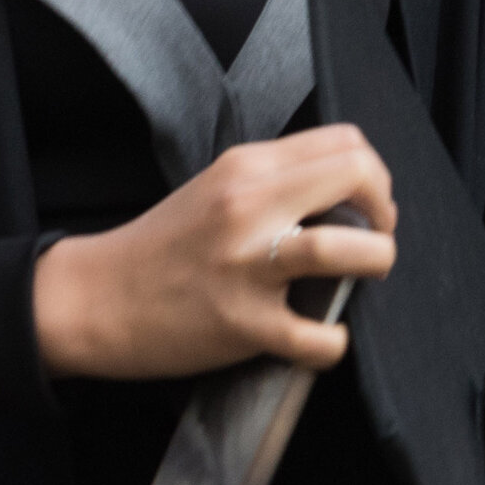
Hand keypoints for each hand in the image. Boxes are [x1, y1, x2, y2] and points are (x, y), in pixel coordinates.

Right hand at [30, 125, 396, 378]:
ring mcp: (248, 266)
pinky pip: (319, 337)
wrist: (97, 297)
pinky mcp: (243, 324)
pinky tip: (323, 337)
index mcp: (246, 168)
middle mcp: (249, 207)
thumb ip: (275, 181)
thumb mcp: (216, 188)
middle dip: (386, 211)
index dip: (373, 174)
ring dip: (377, 263)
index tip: (367, 204)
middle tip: (377, 238)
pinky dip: (334, 342)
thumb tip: (345, 192)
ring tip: (364, 278)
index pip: (344, 142)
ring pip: (350, 250)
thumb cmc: (164, 245)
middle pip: (357, 177)